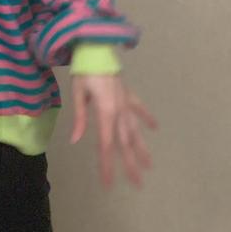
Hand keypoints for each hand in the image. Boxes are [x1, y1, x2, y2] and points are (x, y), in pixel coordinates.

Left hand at [70, 73, 157, 188]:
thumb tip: (75, 140)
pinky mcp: (127, 93)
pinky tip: (154, 127)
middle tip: (137, 184)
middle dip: (130, 164)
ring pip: (135, 129)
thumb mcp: (78, 93)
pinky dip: (146, 117)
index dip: (107, 165)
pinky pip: (138, 108)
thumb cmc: (84, 70)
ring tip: (149, 165)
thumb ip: (80, 117)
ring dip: (142, 147)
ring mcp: (126, 102)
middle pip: (125, 142)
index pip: (107, 144)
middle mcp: (120, 110)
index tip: (108, 183)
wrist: (96, 47)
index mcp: (106, 111)